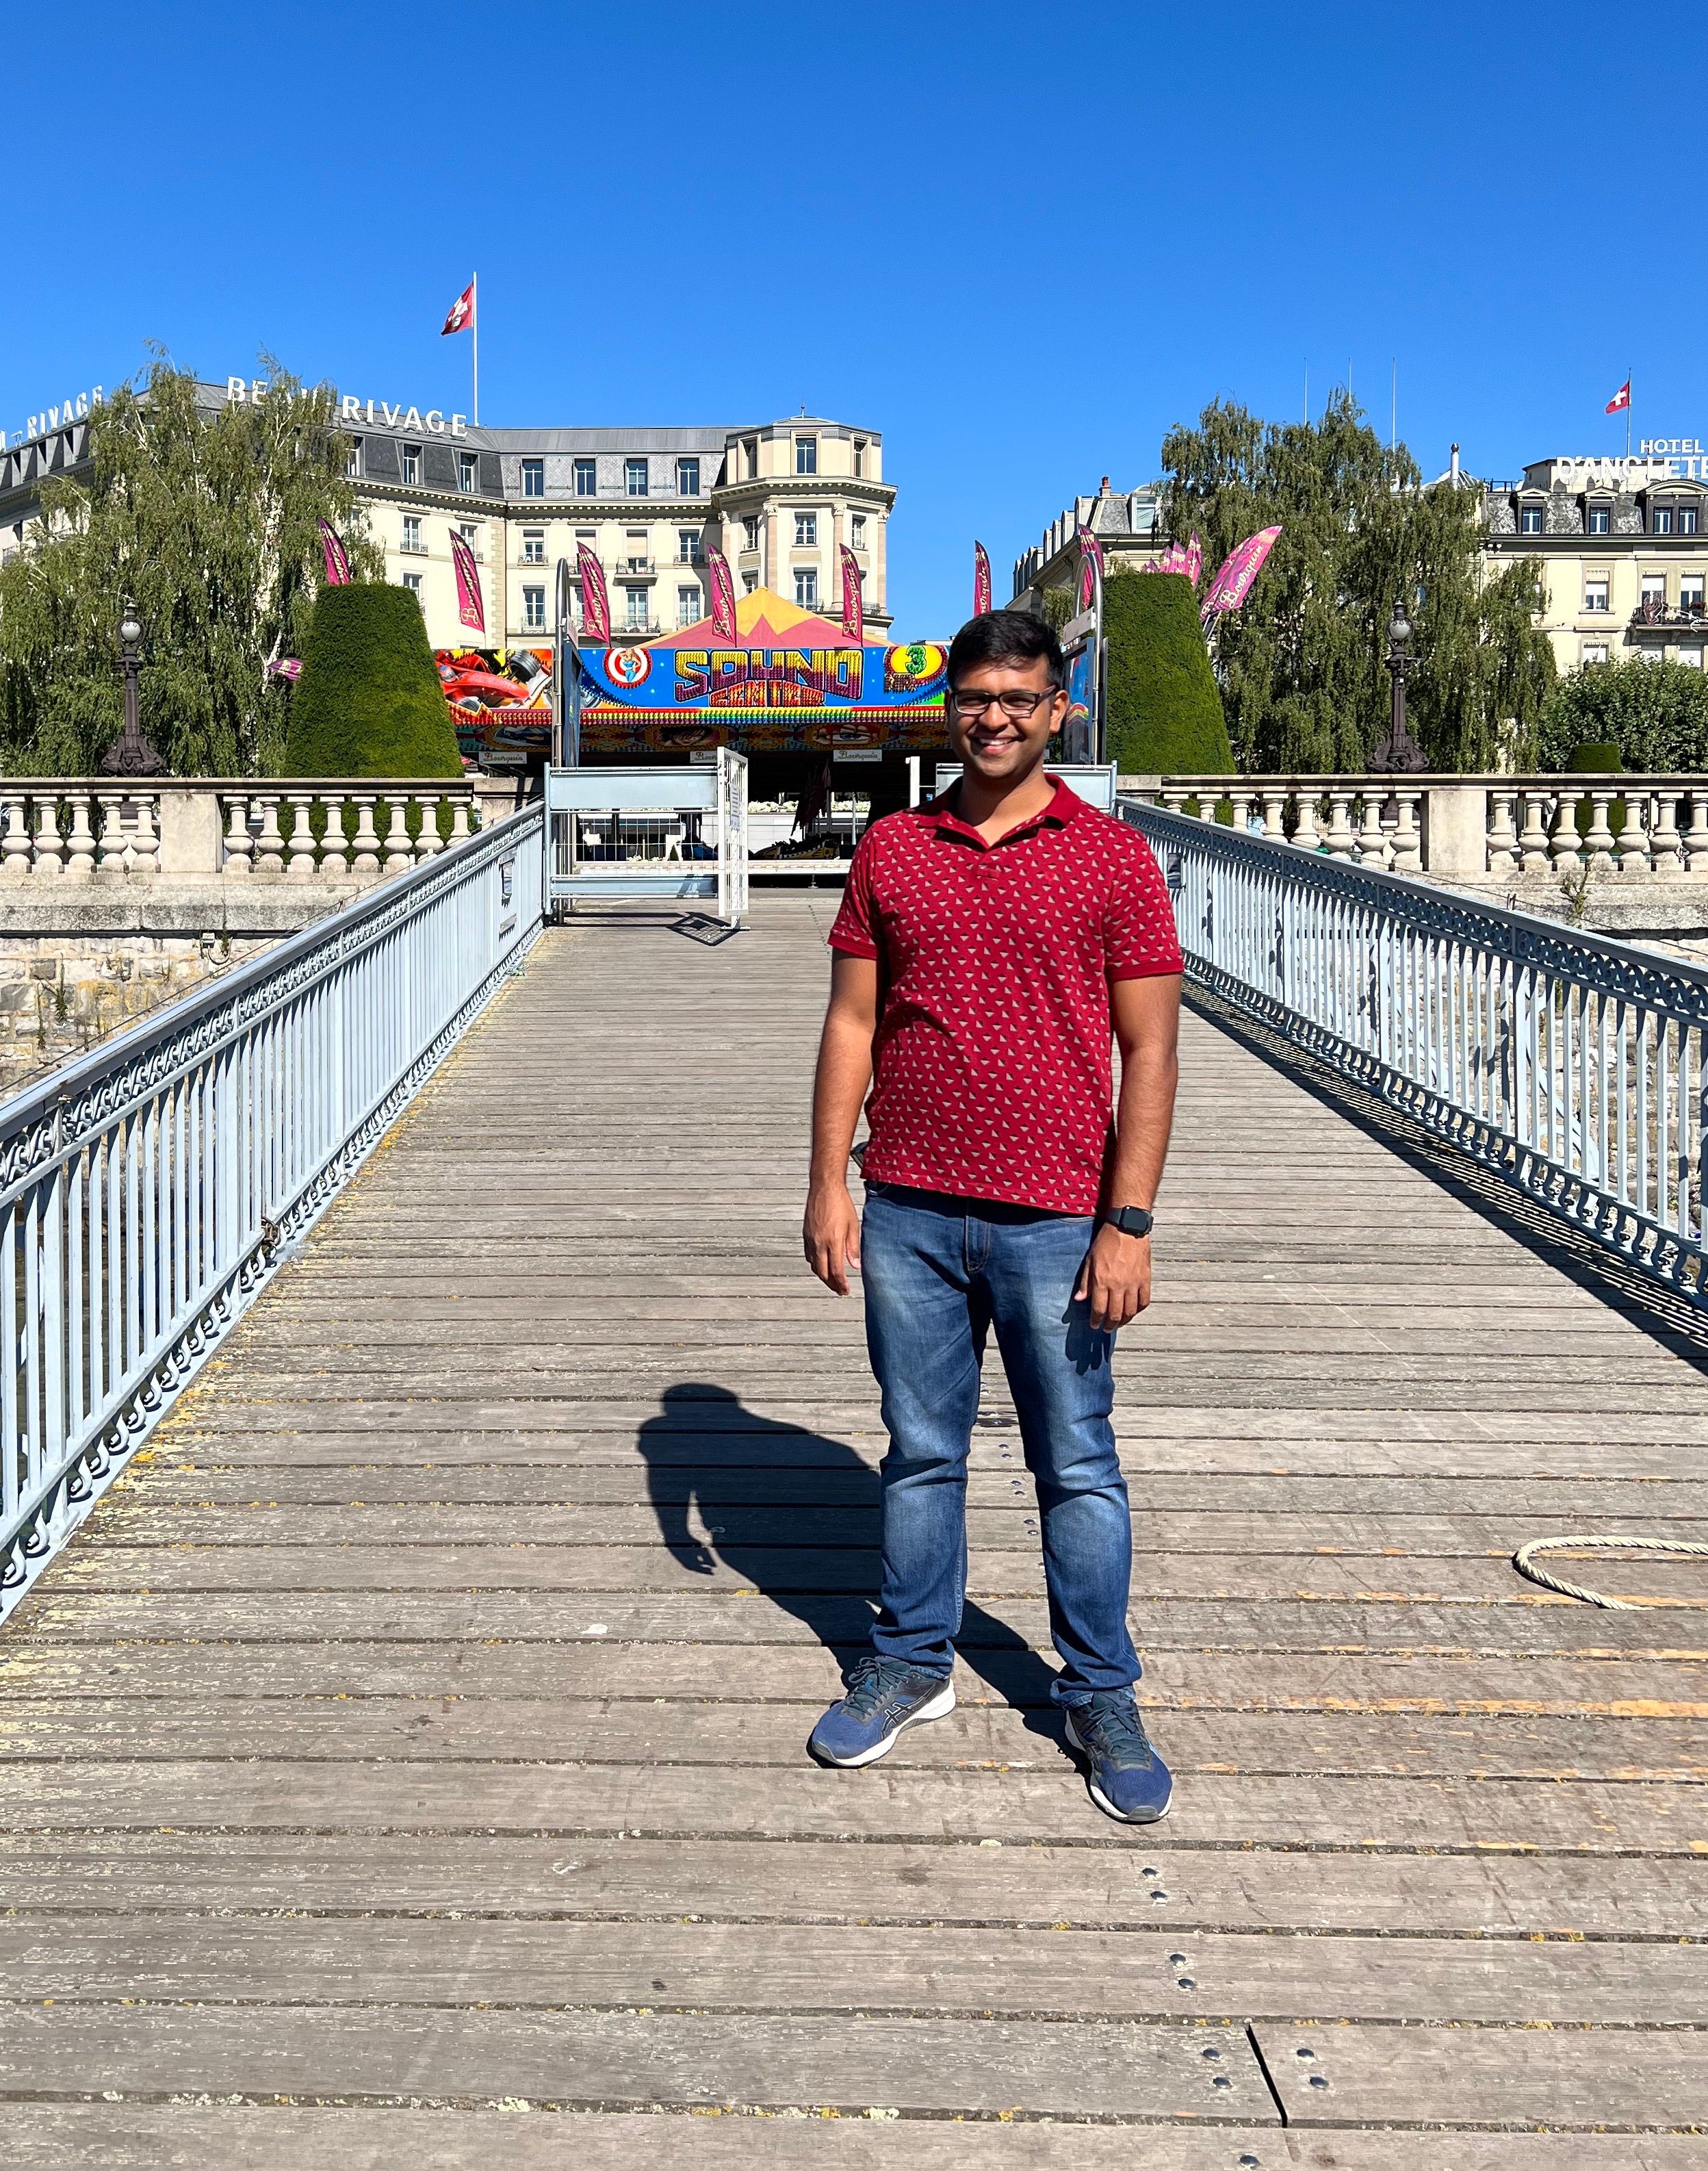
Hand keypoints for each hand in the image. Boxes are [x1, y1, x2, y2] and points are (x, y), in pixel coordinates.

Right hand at [804, 1179, 861, 1294]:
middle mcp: (819, 1243)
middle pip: (823, 1273)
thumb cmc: (841, 1203)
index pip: (836, 1271)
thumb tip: (855, 1266)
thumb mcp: (853, 1225)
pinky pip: (809, 1256)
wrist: (824, 1187)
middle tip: (840, 1290)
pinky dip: (816, 1265)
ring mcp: (810, 1239)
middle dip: (832, 1285)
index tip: (846, 1290)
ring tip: (832, 1281)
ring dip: (823, 1276)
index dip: (841, 1284)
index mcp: (833, 1241)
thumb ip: (853, 1248)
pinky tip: (823, 1265)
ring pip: (814, 1266)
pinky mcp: (806, 1235)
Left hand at [1075, 1223, 1151, 1330]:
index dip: (1096, 1320)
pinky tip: (1133, 1311)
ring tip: (1119, 1323)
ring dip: (1124, 1321)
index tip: (1094, 1325)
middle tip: (1106, 1328)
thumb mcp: (1090, 1260)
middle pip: (1115, 1314)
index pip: (1098, 1309)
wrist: (1127, 1228)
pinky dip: (1139, 1310)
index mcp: (1102, 1281)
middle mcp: (1118, 1285)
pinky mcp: (1145, 1279)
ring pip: (1130, 1311)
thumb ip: (1085, 1282)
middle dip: (1109, 1325)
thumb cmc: (1106, 1242)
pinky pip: (1144, 1301)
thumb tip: (1079, 1299)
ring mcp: (1133, 1283)